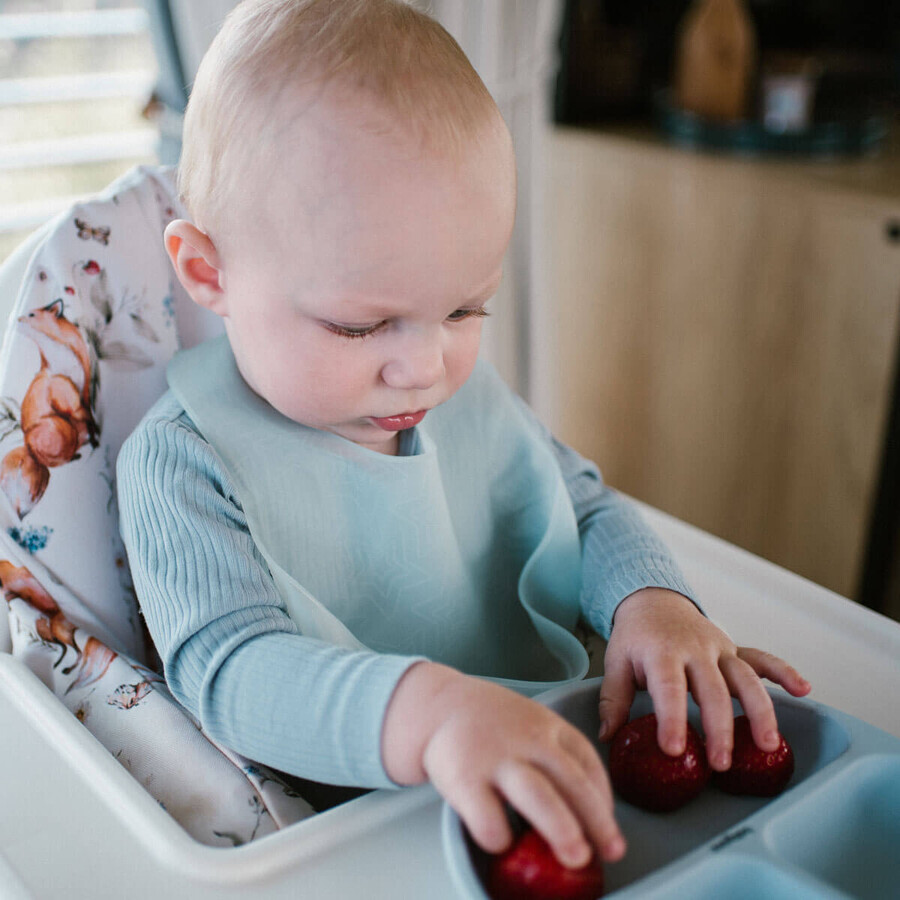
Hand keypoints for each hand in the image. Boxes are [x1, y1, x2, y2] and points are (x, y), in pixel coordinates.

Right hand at [382, 662, 625, 867]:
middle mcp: (528, 740)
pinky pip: (488, 816)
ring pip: (537, 795)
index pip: (588, 762)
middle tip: (612, 851)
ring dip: (561, 828)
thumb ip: (555, 758)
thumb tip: (587, 817)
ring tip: (576, 857)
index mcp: (549, 727)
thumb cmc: (492, 725)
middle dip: (595, 818)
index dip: (604, 799)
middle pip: (570, 780)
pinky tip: (504, 844)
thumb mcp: (531, 724)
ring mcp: (497, 758)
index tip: (609, 828)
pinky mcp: (464, 778)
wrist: (438, 705)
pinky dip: (500, 837)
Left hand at [597, 588, 809, 770]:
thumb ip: (613, 699)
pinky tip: (803, 690)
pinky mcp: (734, 650)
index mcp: (661, 652)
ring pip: (745, 678)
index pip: (668, 687)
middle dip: (719, 727)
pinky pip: (763, 659)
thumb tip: (607, 737)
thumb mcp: (615, 662)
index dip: (672, 718)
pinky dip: (784, 672)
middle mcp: (695, 649)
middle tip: (720, 763)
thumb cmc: (634, 638)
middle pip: (712, 690)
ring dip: (759, 710)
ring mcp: (719, 648)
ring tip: (768, 744)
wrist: (653, 600)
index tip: (674, 749)